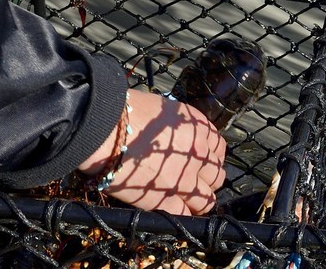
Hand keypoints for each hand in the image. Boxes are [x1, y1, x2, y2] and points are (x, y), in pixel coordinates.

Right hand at [80, 90, 226, 215]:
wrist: (107, 132)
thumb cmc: (128, 113)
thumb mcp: (164, 111)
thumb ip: (178, 128)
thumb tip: (176, 138)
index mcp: (198, 128)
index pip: (219, 148)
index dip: (211, 158)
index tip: (202, 163)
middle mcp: (198, 153)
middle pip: (217, 175)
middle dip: (208, 180)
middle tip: (195, 182)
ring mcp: (185, 179)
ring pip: (207, 200)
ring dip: (199, 201)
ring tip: (188, 202)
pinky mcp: (166, 201)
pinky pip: (185, 214)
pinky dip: (182, 215)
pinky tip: (174, 211)